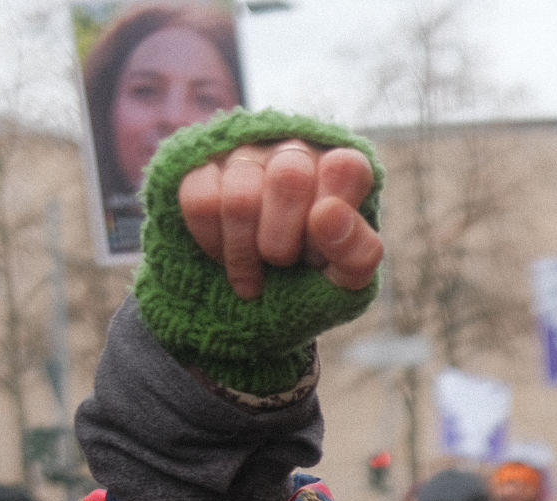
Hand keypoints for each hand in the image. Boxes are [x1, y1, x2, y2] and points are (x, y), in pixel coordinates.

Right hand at [178, 141, 382, 300]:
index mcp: (343, 168)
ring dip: (243, 252)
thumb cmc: (316, 275)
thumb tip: (327, 213)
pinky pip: (198, 199)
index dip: (328, 224)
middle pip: (288, 178)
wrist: (268, 295)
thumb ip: (357, 252)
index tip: (319, 257)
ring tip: (252, 279)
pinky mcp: (204, 166)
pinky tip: (223, 258)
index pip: (343, 168)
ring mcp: (247, 153)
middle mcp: (296, 149)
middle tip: (283, 265)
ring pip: (239, 196)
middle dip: (282, 242)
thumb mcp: (347, 278)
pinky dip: (212, 242)